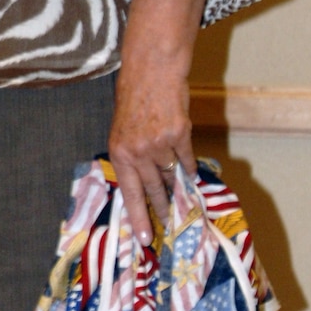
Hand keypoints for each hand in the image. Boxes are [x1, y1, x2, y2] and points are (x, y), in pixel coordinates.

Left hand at [108, 0, 209, 247]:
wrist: (150, 72)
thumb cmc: (132, 100)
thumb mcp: (121, 131)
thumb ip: (130, 156)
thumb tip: (142, 183)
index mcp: (119, 153)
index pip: (129, 193)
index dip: (138, 217)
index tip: (145, 238)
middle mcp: (138, 152)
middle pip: (152, 190)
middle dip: (161, 210)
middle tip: (168, 227)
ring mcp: (160, 144)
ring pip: (171, 176)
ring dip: (176, 190)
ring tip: (182, 205)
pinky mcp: (180, 135)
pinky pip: (186, 160)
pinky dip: (189, 168)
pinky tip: (191, 176)